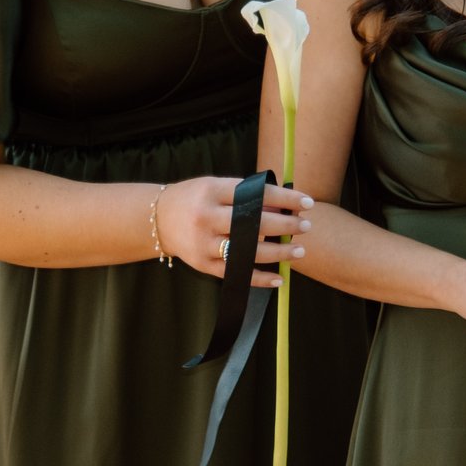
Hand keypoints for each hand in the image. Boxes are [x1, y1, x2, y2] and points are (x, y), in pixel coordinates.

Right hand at [157, 177, 309, 287]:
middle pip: (253, 223)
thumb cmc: (196, 199)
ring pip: (247, 251)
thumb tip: (286, 206)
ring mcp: (203, 243)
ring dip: (278, 253)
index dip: (285, 199)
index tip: (307, 203)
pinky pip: (235, 273)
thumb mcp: (216, 187)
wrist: (158, 219)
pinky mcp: (202, 264)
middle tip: (305, 226)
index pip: (256, 195)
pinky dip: (259, 278)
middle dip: (284, 226)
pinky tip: (279, 278)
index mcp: (212, 192)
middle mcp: (206, 218)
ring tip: (299, 250)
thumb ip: (246, 195)